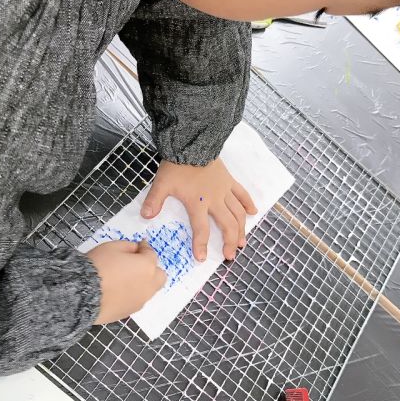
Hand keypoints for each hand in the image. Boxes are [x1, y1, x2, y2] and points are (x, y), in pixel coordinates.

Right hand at [87, 240, 165, 324]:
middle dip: (151, 268)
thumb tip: (136, 250)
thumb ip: (129, 246)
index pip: (151, 254)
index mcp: (147, 267)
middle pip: (159, 275)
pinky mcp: (129, 312)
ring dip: (143, 282)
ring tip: (127, 279)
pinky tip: (119, 291)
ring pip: (149, 290)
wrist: (83, 294)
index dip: (144, 248)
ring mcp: (140, 301)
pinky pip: (137, 300)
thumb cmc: (98, 265)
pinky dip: (133, 294)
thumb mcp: (112, 246)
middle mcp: (149, 285)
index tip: (140, 245)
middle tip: (137, 264)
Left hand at [141, 159, 256, 261]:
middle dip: (229, 241)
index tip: (202, 258)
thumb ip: (154, 200)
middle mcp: (214, 199)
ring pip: (237, 213)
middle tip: (230, 256)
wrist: (192, 142)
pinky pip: (242, 193)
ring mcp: (224, 189)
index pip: (201, 228)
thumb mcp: (162, 183)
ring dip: (241, 228)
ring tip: (242, 242)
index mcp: (197, 203)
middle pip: (226, 224)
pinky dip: (248, 203)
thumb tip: (146, 216)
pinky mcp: (229, 180)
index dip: (201, 244)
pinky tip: (253, 212)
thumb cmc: (177, 164)